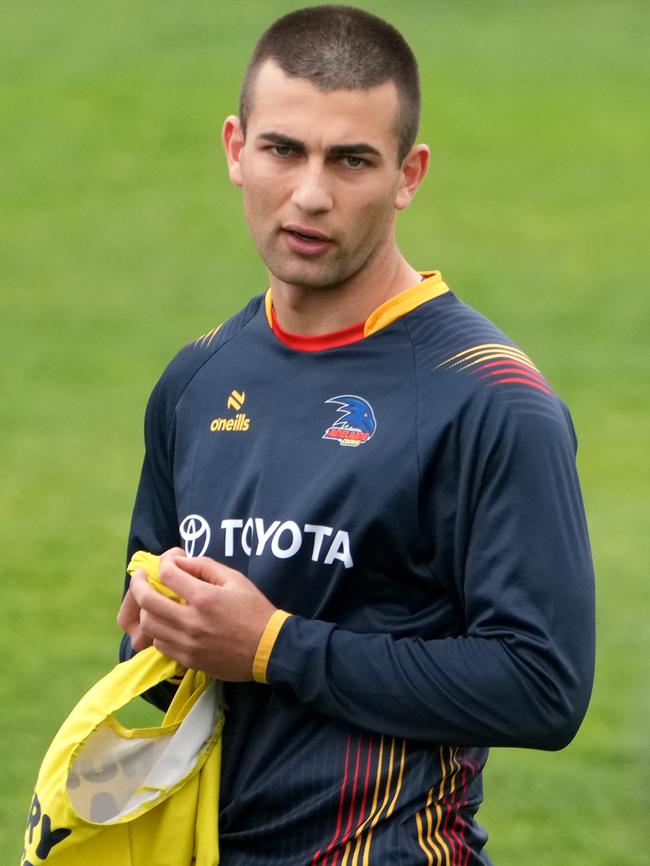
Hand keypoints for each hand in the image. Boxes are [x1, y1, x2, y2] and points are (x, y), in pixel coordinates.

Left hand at [127, 551, 277, 680]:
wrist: (269, 649)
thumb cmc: (255, 610)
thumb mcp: (235, 579)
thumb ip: (205, 566)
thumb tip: (180, 561)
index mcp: (204, 597)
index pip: (168, 574)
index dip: (163, 563)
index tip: (167, 562)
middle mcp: (191, 621)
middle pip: (147, 601)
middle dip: (138, 584)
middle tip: (140, 578)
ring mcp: (187, 643)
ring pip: (149, 625)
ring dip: (147, 610)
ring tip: (152, 602)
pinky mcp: (188, 659)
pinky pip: (160, 644)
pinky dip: (158, 631)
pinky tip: (166, 623)